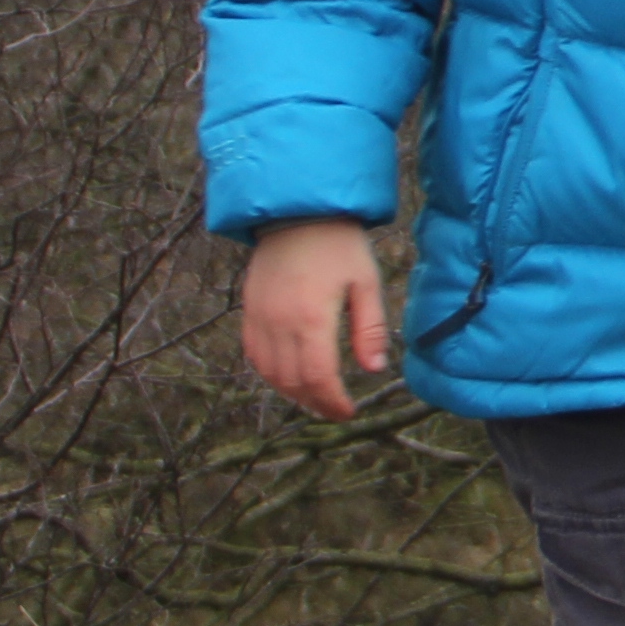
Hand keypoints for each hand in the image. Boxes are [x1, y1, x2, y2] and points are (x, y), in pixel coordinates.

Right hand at [239, 216, 392, 420]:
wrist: (297, 212)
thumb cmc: (339, 245)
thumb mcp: (365, 283)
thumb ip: (370, 329)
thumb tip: (375, 369)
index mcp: (312, 318)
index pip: (318, 377)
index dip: (333, 402)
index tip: (349, 412)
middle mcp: (279, 323)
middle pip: (292, 382)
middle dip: (315, 403)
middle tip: (335, 410)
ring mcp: (260, 318)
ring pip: (269, 373)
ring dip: (292, 393)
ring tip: (316, 398)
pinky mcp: (249, 311)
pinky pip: (253, 354)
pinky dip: (270, 373)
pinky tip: (289, 377)